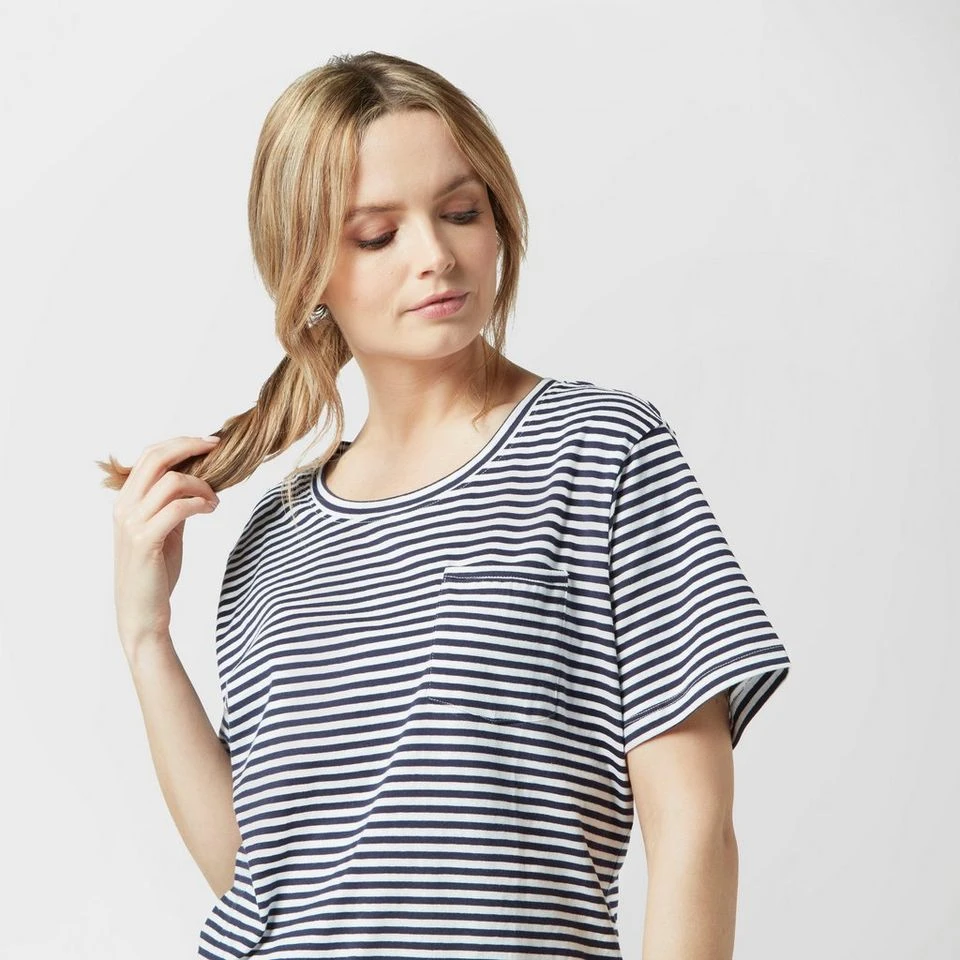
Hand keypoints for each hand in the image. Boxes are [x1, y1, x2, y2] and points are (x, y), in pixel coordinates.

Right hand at [112, 435, 220, 656]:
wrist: (142, 614)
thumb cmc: (155, 573)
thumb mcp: (165, 531)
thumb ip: (173, 505)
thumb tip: (196, 482)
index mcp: (125, 501)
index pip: (150, 455)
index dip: (180, 443)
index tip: (210, 442)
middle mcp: (124, 508)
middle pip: (156, 458)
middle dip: (190, 447)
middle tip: (217, 449)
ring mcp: (132, 524)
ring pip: (171, 482)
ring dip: (202, 486)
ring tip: (215, 501)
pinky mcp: (146, 541)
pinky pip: (177, 508)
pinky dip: (200, 504)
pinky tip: (211, 510)